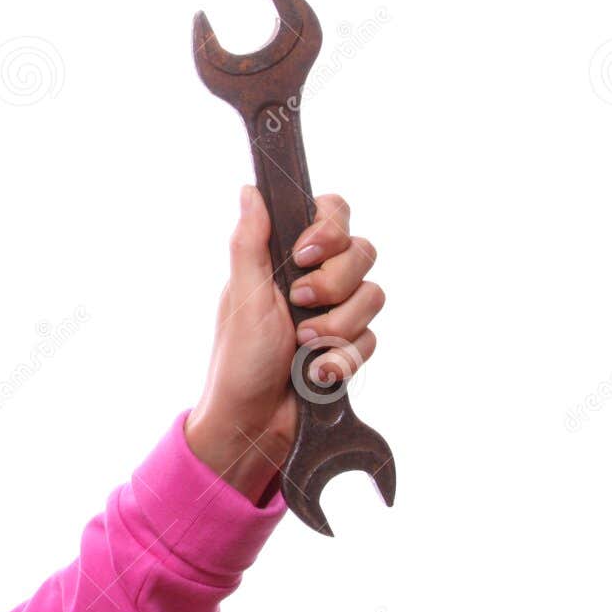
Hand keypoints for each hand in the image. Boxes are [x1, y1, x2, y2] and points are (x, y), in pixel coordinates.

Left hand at [184, 185, 383, 504]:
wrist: (252, 421)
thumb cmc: (239, 359)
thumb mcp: (243, 296)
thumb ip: (250, 242)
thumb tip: (249, 190)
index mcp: (285, 259)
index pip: (331, 214)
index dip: (329, 228)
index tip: (306, 254)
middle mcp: (315, 280)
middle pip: (361, 251)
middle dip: (334, 283)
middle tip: (300, 305)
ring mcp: (335, 313)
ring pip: (373, 295)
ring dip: (337, 325)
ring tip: (302, 347)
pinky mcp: (349, 347)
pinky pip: (371, 339)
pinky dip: (342, 358)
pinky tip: (315, 373)